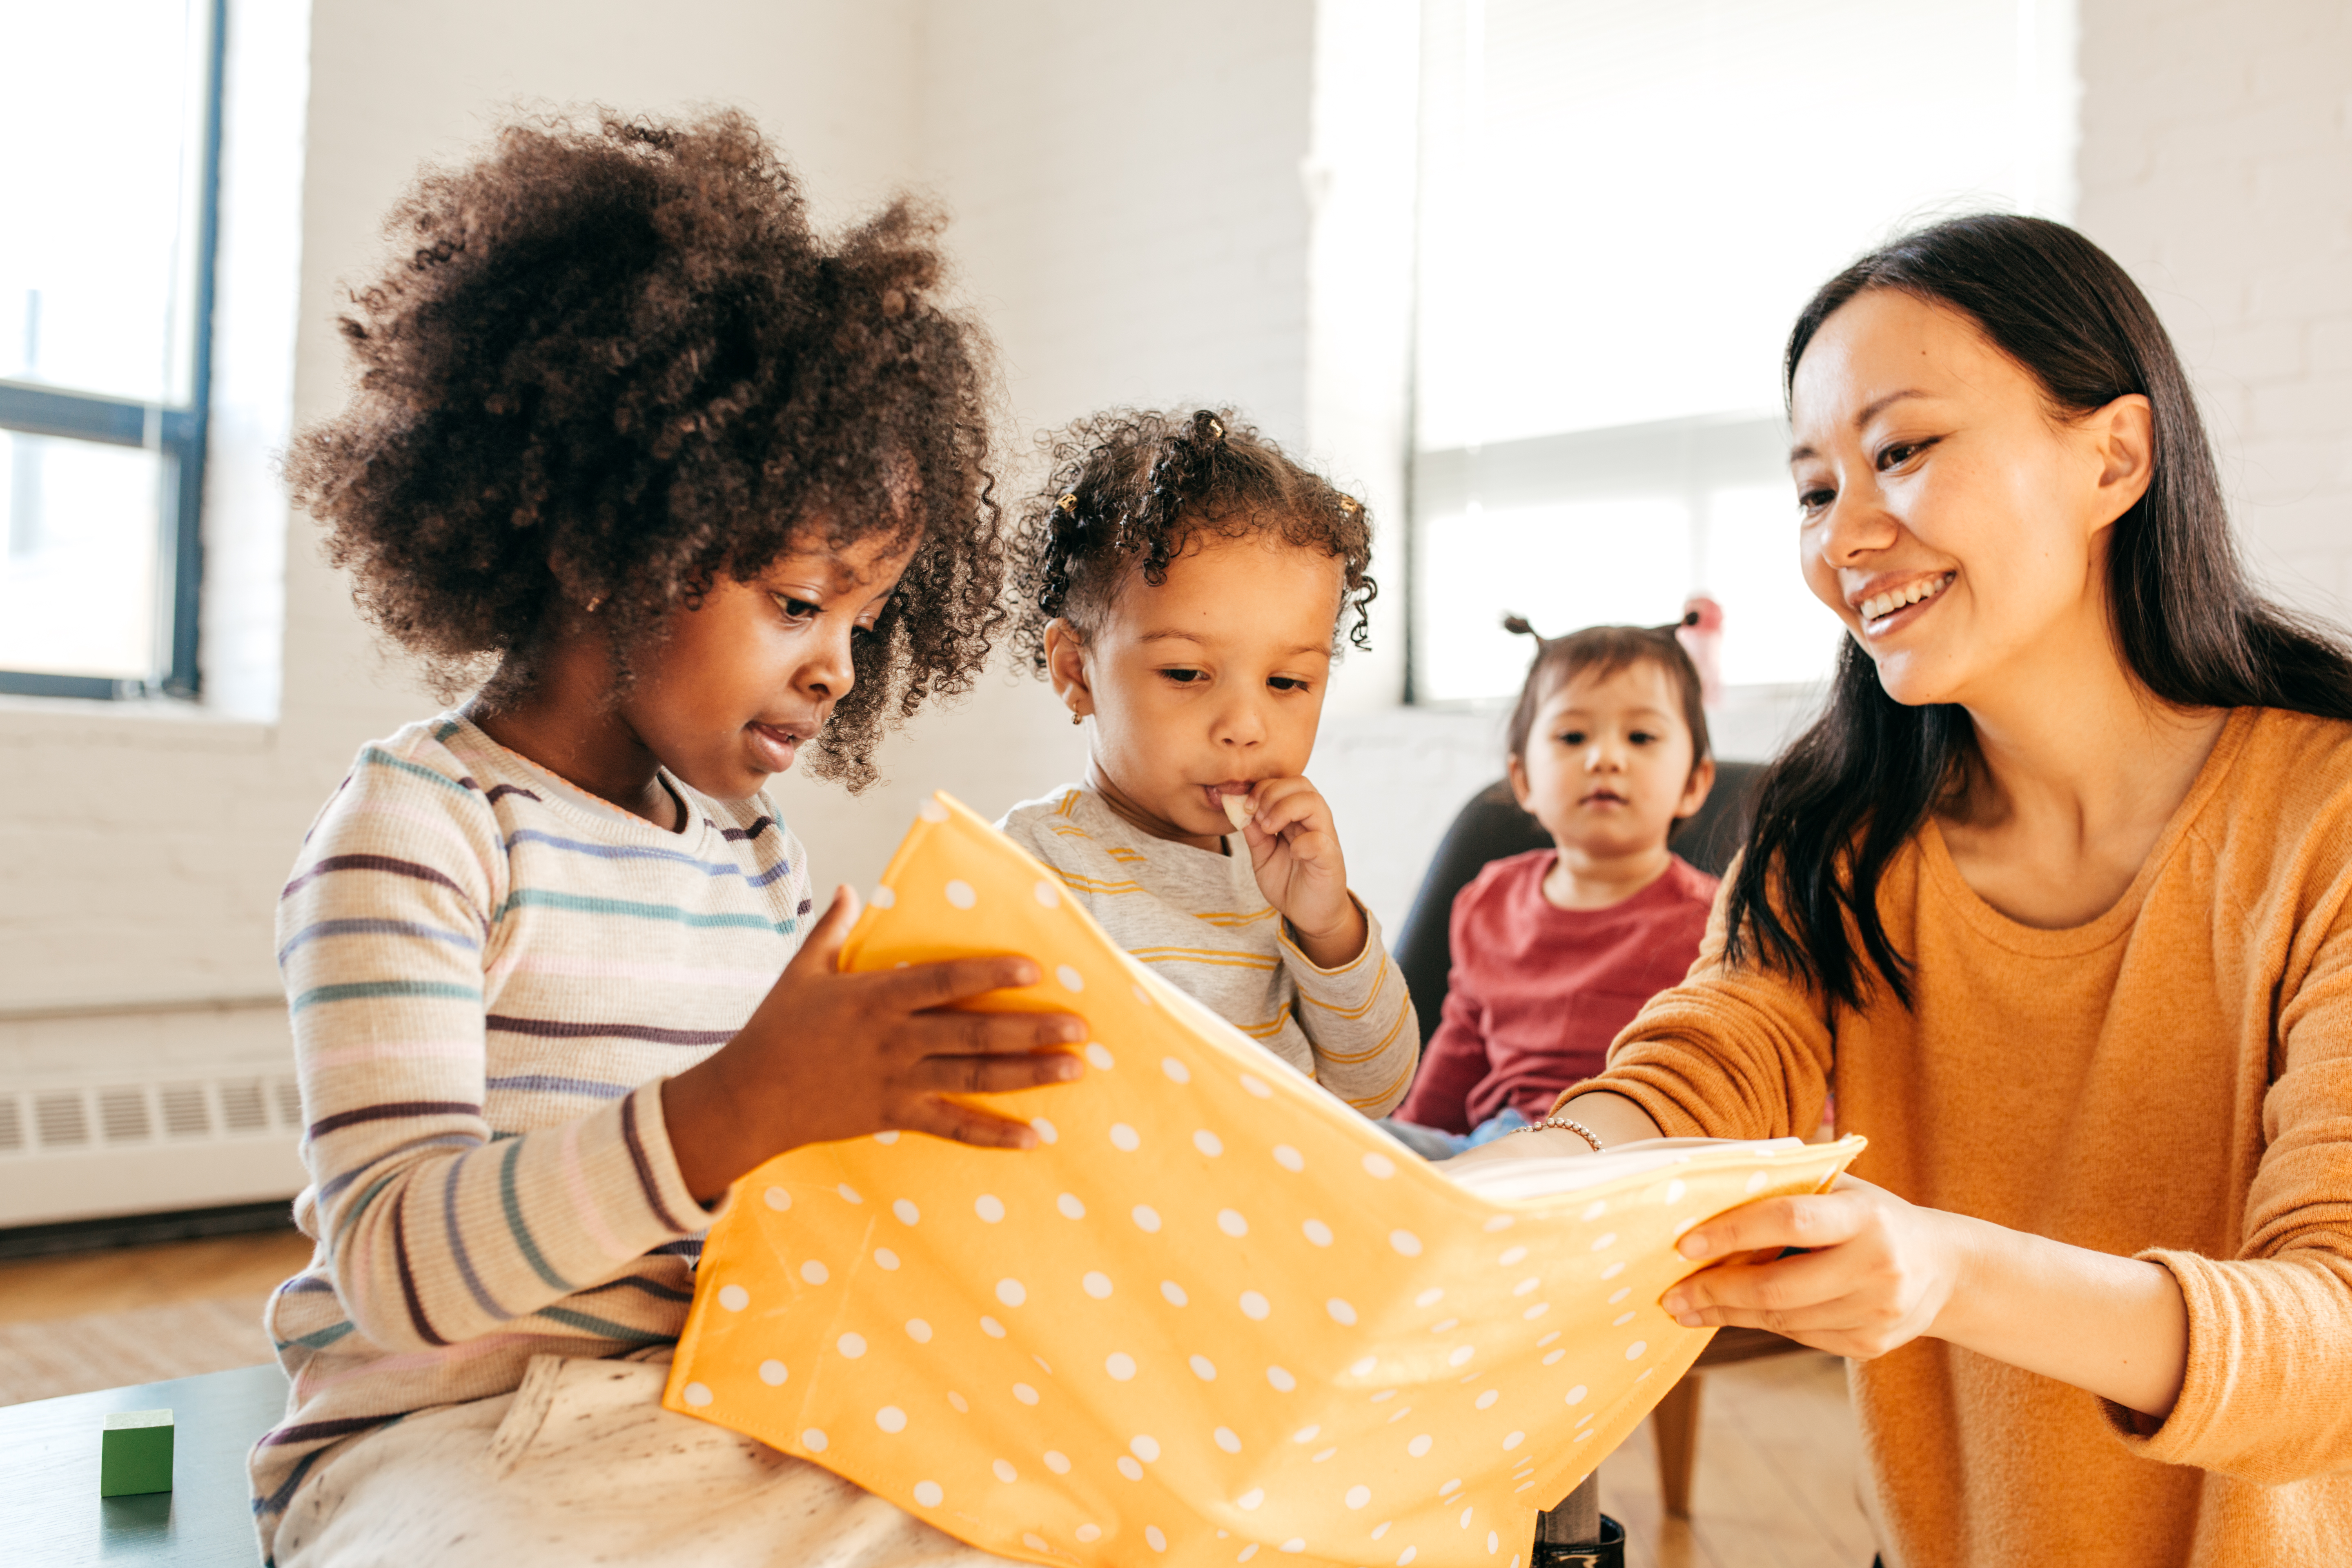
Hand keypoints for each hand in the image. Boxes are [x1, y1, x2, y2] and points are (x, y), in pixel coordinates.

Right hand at [662, 886, 1088, 1200]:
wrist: (747, 1099)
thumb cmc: (775, 1029)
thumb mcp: (801, 972)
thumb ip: (830, 929)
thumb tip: (845, 887)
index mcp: (876, 997)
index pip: (944, 981)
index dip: (989, 973)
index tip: (1035, 969)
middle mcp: (894, 1040)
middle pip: (973, 1032)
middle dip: (1031, 1029)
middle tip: (1081, 1028)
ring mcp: (898, 1081)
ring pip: (974, 1077)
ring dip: (1028, 1075)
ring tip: (1074, 1070)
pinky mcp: (895, 1116)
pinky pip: (953, 1126)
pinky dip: (994, 1134)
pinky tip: (1033, 1136)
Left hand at [1237, 775, 1365, 968]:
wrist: (1311, 916)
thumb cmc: (1288, 882)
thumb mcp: (1262, 856)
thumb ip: (1254, 833)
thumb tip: (1239, 809)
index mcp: (1297, 817)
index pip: (1284, 783)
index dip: (1262, 788)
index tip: (1245, 806)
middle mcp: (1314, 822)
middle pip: (1301, 784)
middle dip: (1272, 793)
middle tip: (1257, 816)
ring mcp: (1324, 839)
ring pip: (1314, 803)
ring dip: (1285, 809)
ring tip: (1270, 829)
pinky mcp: (1330, 860)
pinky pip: (1320, 841)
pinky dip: (1303, 842)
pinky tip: (1292, 853)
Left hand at [1657, 1174, 1962, 1359]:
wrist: (1946, 1268)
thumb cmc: (1872, 1217)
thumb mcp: (1843, 1190)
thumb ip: (1790, 1190)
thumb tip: (1709, 1191)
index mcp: (1866, 1216)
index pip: (1789, 1220)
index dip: (1733, 1232)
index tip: (1684, 1243)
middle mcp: (1877, 1266)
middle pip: (1779, 1286)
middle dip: (1716, 1291)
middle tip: (1670, 1293)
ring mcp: (1877, 1312)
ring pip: (1784, 1319)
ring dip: (1728, 1315)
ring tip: (1687, 1307)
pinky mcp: (1872, 1344)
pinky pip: (1801, 1336)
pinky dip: (1761, 1324)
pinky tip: (1731, 1315)